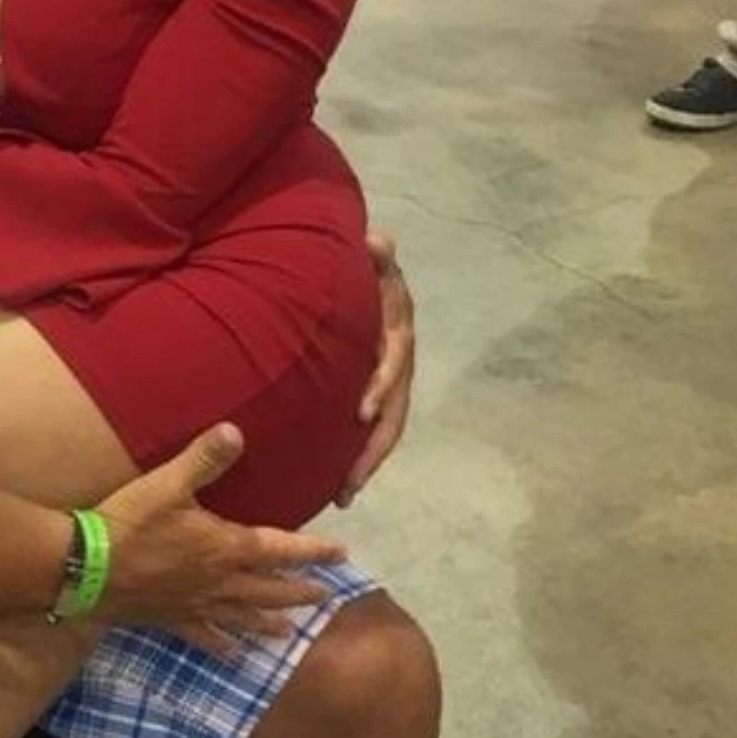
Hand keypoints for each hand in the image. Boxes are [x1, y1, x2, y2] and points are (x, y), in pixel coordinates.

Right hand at [95, 427, 344, 645]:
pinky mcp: (173, 621)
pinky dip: (223, 645)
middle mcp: (220, 582)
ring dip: (271, 622)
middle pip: (272, 590)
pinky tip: (233, 654)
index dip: (314, 551)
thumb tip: (237, 431)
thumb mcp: (168, 484)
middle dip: (302, 591)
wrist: (87, 568)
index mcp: (227, 547)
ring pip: (245, 618)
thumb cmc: (130, 523)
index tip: (340, 554)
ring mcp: (198, 606)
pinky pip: (206, 637)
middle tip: (327, 596)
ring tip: (290, 632)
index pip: (282, 550)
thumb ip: (205, 459)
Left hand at [336, 231, 414, 505]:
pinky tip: (337, 489)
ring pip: (385, 432)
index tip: (361, 413)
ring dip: (367, 465)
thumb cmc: (368, 272)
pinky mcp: (376, 400)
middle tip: (350, 481)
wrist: (372, 283)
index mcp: (398, 335)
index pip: (394, 364)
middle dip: (374, 449)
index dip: (381, 387)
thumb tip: (377, 242)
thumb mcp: (375, 259)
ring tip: (343, 495)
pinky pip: (372, 434)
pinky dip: (358, 460)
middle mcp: (399, 366)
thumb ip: (376, 253)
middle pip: (393, 415)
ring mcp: (390, 387)